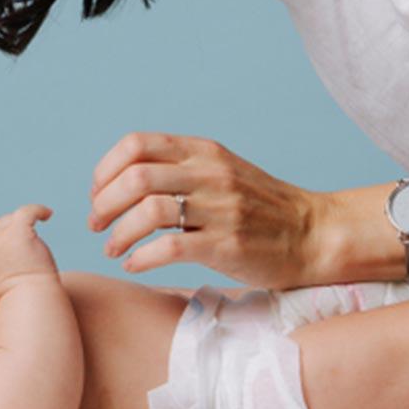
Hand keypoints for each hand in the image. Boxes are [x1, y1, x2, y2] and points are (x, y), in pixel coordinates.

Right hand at [0, 205, 59, 298]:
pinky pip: (27, 211)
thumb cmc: (16, 295)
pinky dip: (38, 210)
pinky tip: (47, 215)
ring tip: (32, 243)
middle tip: (17, 245)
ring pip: (6, 219)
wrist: (31, 302)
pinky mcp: (18, 232)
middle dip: (0, 230)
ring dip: (19, 227)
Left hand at [88, 133, 325, 286]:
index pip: (137, 144)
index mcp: (204, 151)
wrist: (312, 234)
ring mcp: (220, 209)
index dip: (106, 169)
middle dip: (104, 204)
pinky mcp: (227, 245)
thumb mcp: (222, 170)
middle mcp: (210, 174)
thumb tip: (123, 178)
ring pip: (148, 211)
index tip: (98, 193)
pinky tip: (135, 264)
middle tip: (96, 224)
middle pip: (135, 177)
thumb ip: (180, 167)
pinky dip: (141, 258)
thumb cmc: (261, 207)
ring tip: (112, 247)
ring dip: (119, 232)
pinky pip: (169, 248)